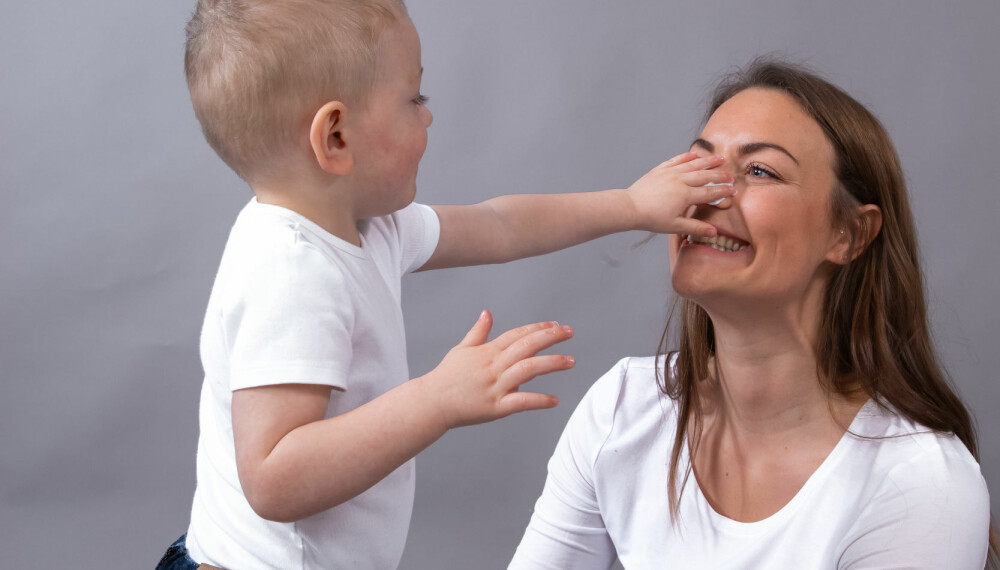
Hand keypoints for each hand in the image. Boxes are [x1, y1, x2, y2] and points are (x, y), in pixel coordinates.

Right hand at [419, 310, 574, 428]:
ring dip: (551, 364)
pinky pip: (520, 402)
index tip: (555, 325)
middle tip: (570, 332)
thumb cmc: (446, 376)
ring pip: (527, 370)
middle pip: (526, 346)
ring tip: (570, 361)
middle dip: (550, 337)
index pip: (517, 335)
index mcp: (487, 351)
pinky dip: (538, 400)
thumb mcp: (461, 350)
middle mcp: (493, 366)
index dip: (537, 328)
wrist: (431, 402)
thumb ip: (478, 332)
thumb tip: (487, 313)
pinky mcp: (495, 407)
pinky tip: (554, 401)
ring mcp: (495, 386)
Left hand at [626, 152, 734, 236]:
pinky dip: (686, 156)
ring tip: (719, 158)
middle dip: (720, 175)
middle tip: (731, 175)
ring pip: (693, 165)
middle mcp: (680, 181)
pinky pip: (676, 160)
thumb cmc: (652, 219)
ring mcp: (670, 173)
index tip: (733, 189)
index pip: (709, 192)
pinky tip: (694, 154)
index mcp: (685, 195)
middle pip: (705, 176)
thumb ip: (695, 227)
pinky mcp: (660, 169)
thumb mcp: (675, 226)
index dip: (722, 191)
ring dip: (707, 161)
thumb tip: (714, 232)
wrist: (630, 207)